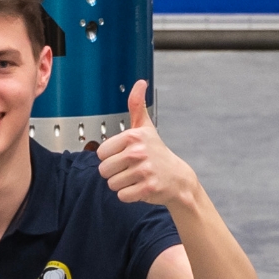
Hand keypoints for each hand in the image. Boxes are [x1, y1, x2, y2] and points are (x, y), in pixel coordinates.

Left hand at [96, 81, 199, 211]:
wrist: (177, 178)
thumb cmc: (157, 153)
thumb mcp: (145, 127)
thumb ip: (137, 105)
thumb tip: (140, 83)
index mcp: (133, 137)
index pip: (100, 153)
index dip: (111, 157)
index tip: (125, 155)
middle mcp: (138, 152)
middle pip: (103, 170)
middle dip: (114, 173)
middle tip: (130, 169)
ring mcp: (143, 171)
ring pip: (112, 184)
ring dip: (122, 184)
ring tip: (136, 177)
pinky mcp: (147, 188)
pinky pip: (122, 196)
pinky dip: (129, 195)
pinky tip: (140, 187)